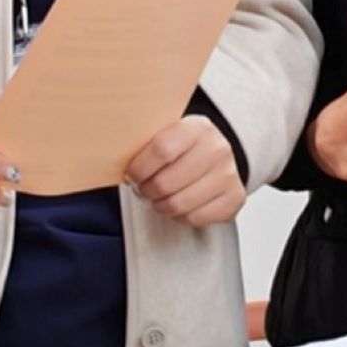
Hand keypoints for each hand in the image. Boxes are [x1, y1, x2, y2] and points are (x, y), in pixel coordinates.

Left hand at [125, 116, 246, 226]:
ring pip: (180, 204)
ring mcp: (228, 175)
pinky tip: (179, 204)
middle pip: (167, 182)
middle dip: (147, 191)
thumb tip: (112, 157)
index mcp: (197, 128)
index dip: (139, 168)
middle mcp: (217, 150)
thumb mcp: (168, 133)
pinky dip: (180, 216)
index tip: (132, 174)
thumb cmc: (184, 147)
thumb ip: (148, 143)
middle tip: (144, 188)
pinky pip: (196, 218)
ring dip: (161, 205)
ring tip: (159, 197)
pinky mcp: (234, 198)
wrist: (218, 155)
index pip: (161, 150)